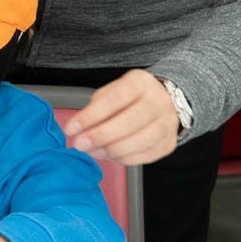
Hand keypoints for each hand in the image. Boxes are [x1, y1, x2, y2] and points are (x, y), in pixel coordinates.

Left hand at [62, 69, 179, 165]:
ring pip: (139, 142)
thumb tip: (78, 131)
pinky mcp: (169, 144)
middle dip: (99, 136)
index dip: (90, 116)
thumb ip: (94, 110)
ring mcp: (168, 124)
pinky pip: (144, 156)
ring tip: (92, 150)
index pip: (115, 99)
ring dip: (110, 150)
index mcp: (141, 83)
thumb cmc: (129, 99)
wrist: (162, 102)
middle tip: (79, 144)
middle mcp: (159, 101)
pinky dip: (122, 159)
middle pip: (130, 122)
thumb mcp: (109, 93)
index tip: (71, 128)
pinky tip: (109, 154)